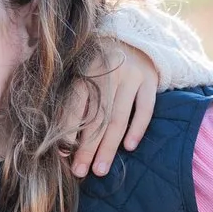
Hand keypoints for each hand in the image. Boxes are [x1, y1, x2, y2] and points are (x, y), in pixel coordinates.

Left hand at [66, 40, 159, 177]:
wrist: (134, 39)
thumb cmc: (101, 66)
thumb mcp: (84, 77)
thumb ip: (73, 107)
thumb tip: (62, 148)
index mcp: (85, 71)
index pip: (75, 106)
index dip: (69, 132)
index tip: (64, 158)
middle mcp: (107, 72)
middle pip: (96, 117)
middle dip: (87, 148)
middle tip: (81, 172)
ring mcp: (131, 75)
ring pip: (119, 117)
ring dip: (109, 146)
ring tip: (101, 169)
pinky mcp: (150, 79)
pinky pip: (145, 108)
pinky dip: (137, 129)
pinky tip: (129, 147)